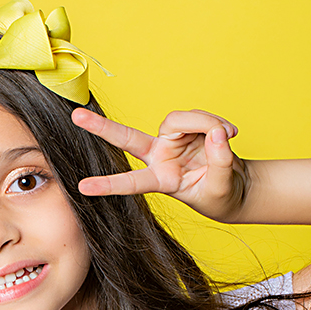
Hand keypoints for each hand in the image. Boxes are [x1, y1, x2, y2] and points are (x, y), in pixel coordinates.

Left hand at [71, 108, 248, 222]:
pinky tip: (230, 133)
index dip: (109, 185)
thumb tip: (217, 133)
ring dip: (207, 123)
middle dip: (102, 128)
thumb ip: (219, 161)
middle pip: (128, 139)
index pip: (132, 183)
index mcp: (162, 180)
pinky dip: (217, 122)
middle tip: (75, 116)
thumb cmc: (221, 194)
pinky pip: (199, 116)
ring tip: (229, 135)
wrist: (234, 186)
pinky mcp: (187, 127)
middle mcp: (160, 157)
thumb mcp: (221, 186)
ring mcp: (171, 140)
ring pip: (179, 119)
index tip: (83, 188)